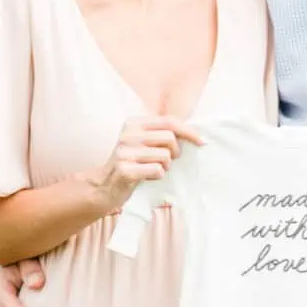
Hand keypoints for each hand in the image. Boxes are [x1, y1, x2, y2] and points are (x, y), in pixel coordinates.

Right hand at [89, 115, 205, 213]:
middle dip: (175, 152)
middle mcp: (128, 134)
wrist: (105, 185)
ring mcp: (124, 152)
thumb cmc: (132, 163)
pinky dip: (157, 176)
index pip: (168, 121)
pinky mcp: (124, 170)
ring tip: (154, 169)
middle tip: (167, 161)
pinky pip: (157, 170)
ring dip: (165, 167)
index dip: (188, 131)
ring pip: (165, 156)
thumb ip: (162, 134)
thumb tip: (193, 133)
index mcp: (133, 123)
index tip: (201, 141)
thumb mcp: (143, 142)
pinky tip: (147, 177)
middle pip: (169, 138)